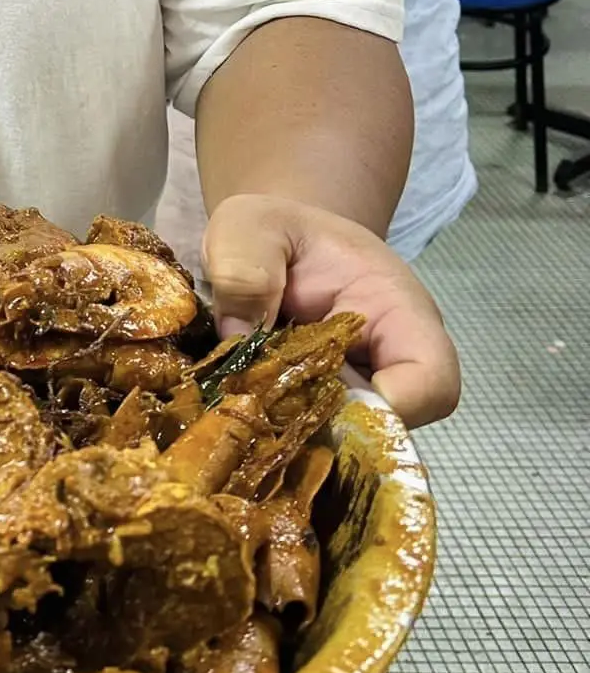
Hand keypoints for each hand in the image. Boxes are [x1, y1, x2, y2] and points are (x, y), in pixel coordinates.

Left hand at [201, 193, 459, 427]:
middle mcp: (389, 363)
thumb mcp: (249, 227)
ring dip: (298, 441)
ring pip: (347, 444)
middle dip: (327, 434)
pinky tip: (240, 424)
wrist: (268, 241)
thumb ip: (246, 265)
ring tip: (247, 419)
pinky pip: (313, 442)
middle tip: (265, 417)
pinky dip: (279, 440)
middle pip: (387, 430)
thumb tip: (240, 335)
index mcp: (397, 311)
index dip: (391, 410)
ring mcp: (356, 392)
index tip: (323, 406)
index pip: (432, 382)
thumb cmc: (272, 229)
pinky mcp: (321, 410)